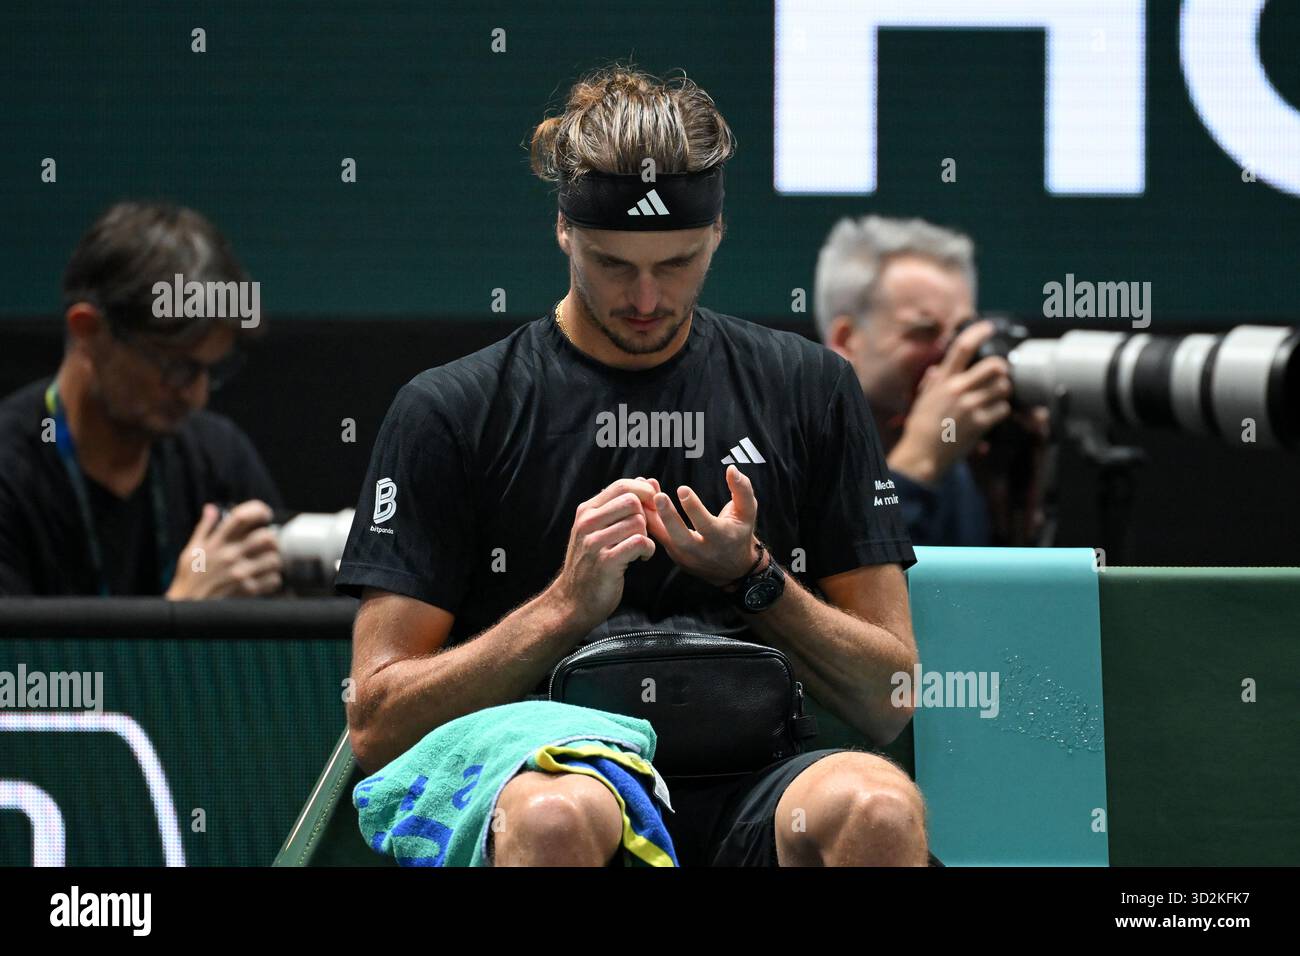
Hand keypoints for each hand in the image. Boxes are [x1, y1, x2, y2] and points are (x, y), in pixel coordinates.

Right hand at [166, 499, 283, 598]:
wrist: (186, 609)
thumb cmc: (189, 579)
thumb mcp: (191, 550)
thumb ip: (203, 528)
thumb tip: (211, 509)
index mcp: (217, 543)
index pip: (241, 516)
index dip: (258, 510)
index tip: (265, 514)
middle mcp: (230, 555)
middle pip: (266, 536)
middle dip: (271, 538)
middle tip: (268, 544)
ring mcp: (240, 573)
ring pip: (274, 558)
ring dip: (274, 560)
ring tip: (267, 562)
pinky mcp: (247, 590)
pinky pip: (273, 580)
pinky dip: (273, 579)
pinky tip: (265, 579)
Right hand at [548, 478, 656, 632]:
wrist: (574, 601)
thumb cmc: (591, 563)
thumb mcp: (597, 529)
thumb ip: (619, 505)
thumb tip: (645, 480)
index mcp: (586, 511)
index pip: (622, 485)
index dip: (643, 493)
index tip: (650, 510)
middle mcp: (587, 523)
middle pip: (633, 502)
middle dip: (646, 516)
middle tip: (645, 532)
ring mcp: (594, 542)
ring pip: (638, 523)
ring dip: (647, 536)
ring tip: (640, 547)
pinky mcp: (606, 561)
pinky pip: (640, 542)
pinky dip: (648, 550)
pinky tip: (641, 558)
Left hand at [641, 465, 760, 587]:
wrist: (732, 569)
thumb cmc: (739, 533)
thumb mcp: (747, 512)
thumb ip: (742, 489)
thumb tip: (731, 469)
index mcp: (721, 539)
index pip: (705, 524)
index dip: (694, 508)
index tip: (682, 489)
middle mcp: (701, 551)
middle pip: (681, 537)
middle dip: (668, 517)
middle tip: (657, 496)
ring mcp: (685, 557)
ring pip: (664, 537)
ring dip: (651, 515)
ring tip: (642, 492)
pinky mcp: (673, 556)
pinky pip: (658, 537)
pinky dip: (649, 519)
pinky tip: (642, 500)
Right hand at [889, 319, 1012, 483]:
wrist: (922, 454)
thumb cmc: (920, 427)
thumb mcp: (922, 399)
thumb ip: (932, 383)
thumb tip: (937, 370)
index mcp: (943, 380)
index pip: (962, 348)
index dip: (978, 333)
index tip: (988, 327)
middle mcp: (957, 389)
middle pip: (995, 366)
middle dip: (1002, 370)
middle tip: (1000, 376)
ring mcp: (970, 406)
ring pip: (1003, 388)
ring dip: (1003, 392)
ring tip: (993, 399)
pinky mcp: (980, 423)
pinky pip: (1003, 409)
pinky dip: (1000, 412)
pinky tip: (990, 416)